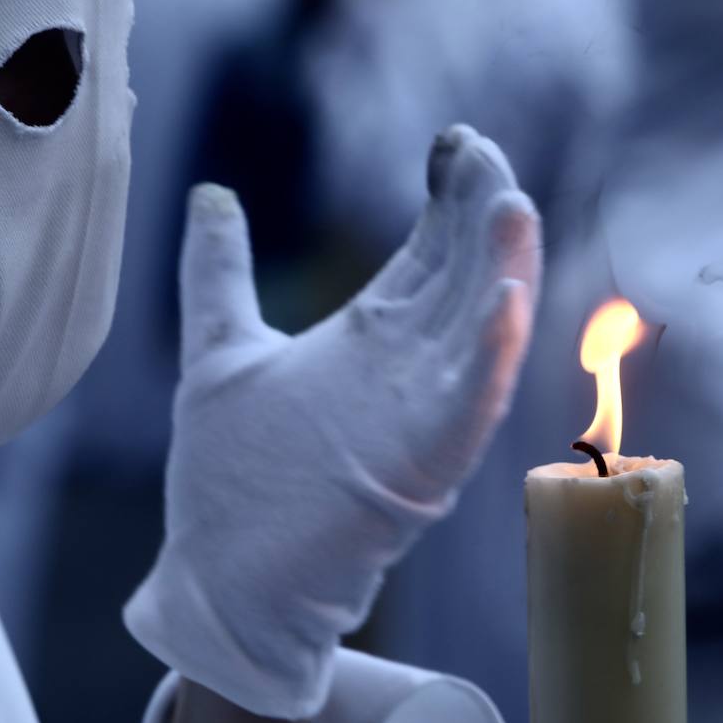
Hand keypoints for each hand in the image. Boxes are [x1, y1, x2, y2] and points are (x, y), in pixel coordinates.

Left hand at [125, 125, 541, 718]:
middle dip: (481, 214)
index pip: (430, 252)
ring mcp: (417, 416)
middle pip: (463, 277)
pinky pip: (469, 406)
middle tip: (486, 155)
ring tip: (511, 206)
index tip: (455, 139)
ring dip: (502, 271)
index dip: (449, 195)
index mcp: (370, 338)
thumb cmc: (230, 481)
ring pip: (479, 333)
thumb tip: (210, 193)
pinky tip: (508, 301)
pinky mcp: (420, 468)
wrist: (221, 583)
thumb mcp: (221, 356)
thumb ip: (218, 274)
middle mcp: (405, 370)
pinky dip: (491, 357)